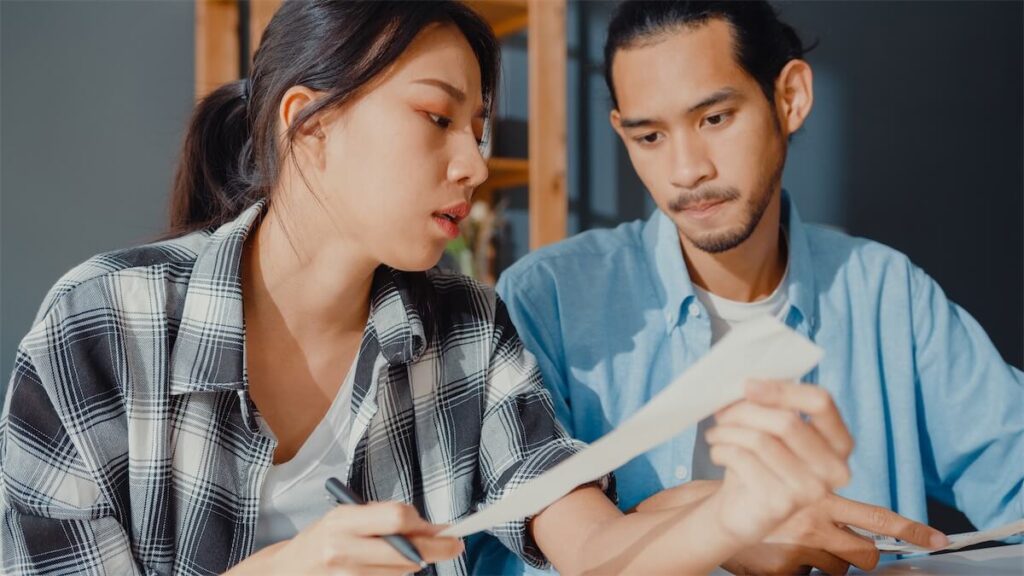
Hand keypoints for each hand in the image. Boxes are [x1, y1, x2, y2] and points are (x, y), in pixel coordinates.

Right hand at [227, 501, 462, 575]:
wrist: (286, 571)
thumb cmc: (321, 539)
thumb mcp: (346, 516)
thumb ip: (384, 517)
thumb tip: (432, 527)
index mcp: (343, 520)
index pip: (396, 518)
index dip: (423, 524)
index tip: (439, 527)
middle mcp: (343, 548)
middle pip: (405, 550)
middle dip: (436, 548)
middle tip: (454, 545)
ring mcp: (346, 574)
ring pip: (400, 572)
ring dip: (414, 564)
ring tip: (411, 555)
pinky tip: (392, 569)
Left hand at [704, 380, 853, 545]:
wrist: (744, 510)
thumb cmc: (761, 461)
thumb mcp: (772, 429)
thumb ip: (773, 404)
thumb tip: (749, 383)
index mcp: (839, 442)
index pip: (821, 402)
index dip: (782, 390)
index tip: (747, 385)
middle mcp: (834, 469)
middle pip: (786, 421)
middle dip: (745, 411)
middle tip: (721, 412)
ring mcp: (810, 490)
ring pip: (760, 440)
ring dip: (728, 431)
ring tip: (715, 433)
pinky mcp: (781, 504)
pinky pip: (743, 460)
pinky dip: (721, 450)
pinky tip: (717, 453)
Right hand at [722, 493, 947, 574]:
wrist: (716, 513)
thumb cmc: (760, 498)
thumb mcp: (795, 489)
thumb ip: (823, 501)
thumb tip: (860, 526)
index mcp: (822, 499)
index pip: (878, 517)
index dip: (912, 530)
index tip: (939, 540)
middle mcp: (816, 523)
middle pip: (866, 553)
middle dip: (865, 556)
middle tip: (850, 551)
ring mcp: (800, 550)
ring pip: (838, 570)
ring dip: (826, 563)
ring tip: (799, 546)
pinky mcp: (783, 571)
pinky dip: (798, 571)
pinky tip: (779, 556)